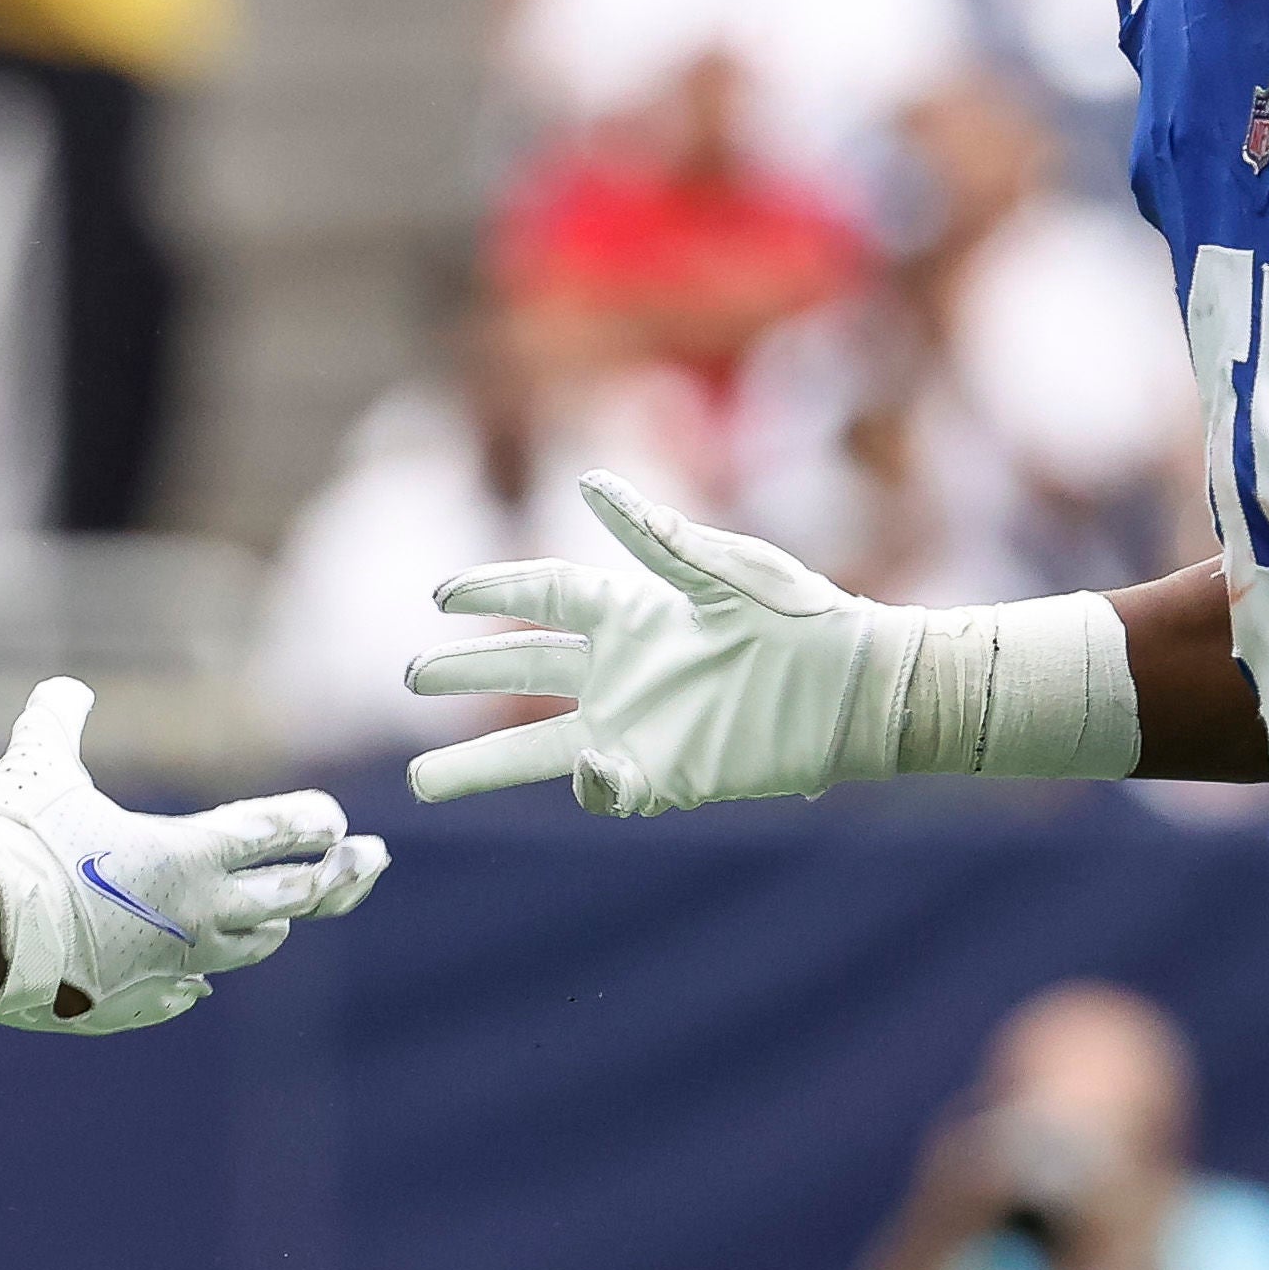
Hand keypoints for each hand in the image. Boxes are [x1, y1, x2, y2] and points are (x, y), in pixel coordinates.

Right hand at [0, 678, 388, 1031]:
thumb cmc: (12, 842)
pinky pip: (182, 994)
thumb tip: (65, 687)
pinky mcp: (131, 1003)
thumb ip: (58, 722)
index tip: (337, 816)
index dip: (311, 820)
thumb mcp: (36, 766)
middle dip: (338, 875)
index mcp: (189, 853)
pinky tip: (198, 987)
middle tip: (371, 860)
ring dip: (274, 928)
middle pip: (293, 897)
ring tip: (289, 919)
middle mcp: (197, 914)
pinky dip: (196, 984)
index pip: (275, 833)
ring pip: (249, 949)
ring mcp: (169, 966)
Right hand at [406, 474, 916, 813]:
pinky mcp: (666, 775)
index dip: (491, 590)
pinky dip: (593, 785)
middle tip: (410, 679)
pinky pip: (608, 788)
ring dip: (481, 765)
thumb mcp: (726, 570)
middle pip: (523, 670)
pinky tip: (588, 771)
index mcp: (633, 611)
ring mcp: (638, 727)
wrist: (858, 689)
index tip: (439, 597)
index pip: (544, 594)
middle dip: (465, 674)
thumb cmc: (803, 617)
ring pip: (538, 748)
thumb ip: (653, 538)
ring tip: (421, 785)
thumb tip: (587, 481)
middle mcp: (623, 670)